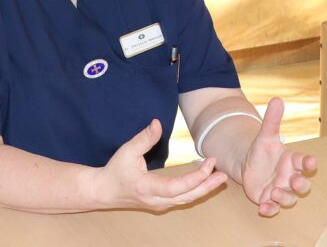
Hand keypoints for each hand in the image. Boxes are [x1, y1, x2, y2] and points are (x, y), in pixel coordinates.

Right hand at [100, 119, 227, 210]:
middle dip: (207, 185)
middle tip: (223, 173)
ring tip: (220, 177)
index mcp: (148, 188)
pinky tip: (205, 181)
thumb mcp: (127, 151)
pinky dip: (196, 190)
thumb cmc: (115, 171)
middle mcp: (156, 200)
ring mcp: (159, 204)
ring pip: (187, 200)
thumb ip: (144, 138)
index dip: (195, 178)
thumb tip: (157, 123)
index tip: (209, 164)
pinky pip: (183, 199)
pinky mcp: (160, 203)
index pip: (177, 187)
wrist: (103, 191)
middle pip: (187, 197)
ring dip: (204, 189)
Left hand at [239, 98, 316, 216]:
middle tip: (295, 180)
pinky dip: (270, 210)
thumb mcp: (265, 136)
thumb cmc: (263, 151)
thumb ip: (272, 120)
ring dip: (285, 197)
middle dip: (302, 184)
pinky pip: (273, 208)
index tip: (311, 161)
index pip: (304, 161)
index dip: (309, 162)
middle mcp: (289, 177)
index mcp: (291, 161)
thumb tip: (277, 99)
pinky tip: (262, 208)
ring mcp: (281, 190)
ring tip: (275, 192)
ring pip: (290, 198)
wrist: (248, 165)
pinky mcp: (268, 200)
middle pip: (303, 184)